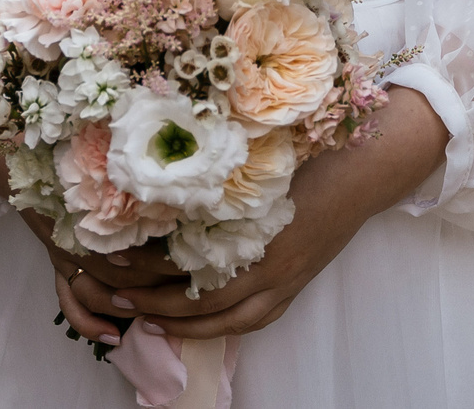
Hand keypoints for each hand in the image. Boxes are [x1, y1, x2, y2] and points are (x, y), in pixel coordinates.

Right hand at [0, 140, 184, 345]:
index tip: (197, 264)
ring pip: (97, 293)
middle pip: (123, 273)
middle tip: (188, 292)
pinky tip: (114, 336)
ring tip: (157, 313)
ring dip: (128, 306)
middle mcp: (82, 237)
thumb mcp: (108, 165)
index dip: (168, 260)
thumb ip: (137, 182)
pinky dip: (90, 325)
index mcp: (99, 209)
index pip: (139, 243)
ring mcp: (66, 256)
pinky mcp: (58, 266)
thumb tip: (183, 191)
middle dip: (157, 287)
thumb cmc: (72, 158)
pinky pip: (69, 303)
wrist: (23, 162)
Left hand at [62, 89, 449, 341]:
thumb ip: (213, 163)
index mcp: (250, 223)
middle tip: (105, 291)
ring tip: (137, 314)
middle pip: (195, 298)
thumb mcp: (259, 148)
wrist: (370, 165)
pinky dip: (216, 327)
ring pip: (221, 318)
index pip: (181, 258)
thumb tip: (154, 159)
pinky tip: (190, 323)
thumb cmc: (314, 146)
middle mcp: (266, 261)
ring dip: (175, 321)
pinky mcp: (296, 286)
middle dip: (147, 299)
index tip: (103, 254)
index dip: (140, 263)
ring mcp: (284, 279)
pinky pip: (251, 320)